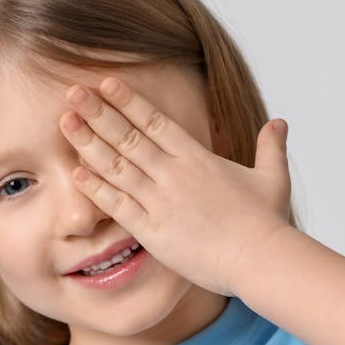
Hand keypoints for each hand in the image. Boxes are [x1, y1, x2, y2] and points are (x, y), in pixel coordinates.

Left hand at [59, 76, 291, 296]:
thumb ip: (271, 147)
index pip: (156, 121)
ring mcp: (160, 201)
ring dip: (88, 143)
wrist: (261, 260)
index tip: (106, 84)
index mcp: (198, 158)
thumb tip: (278, 122)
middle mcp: (174, 174)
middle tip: (72, 92)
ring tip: (65, 123)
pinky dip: (96, 189)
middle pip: (128, 136)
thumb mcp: (272, 178)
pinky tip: (76, 173)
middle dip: (98, 113)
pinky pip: (117, 206)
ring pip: (117, 166)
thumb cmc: (267, 223)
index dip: (128, 101)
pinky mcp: (152, 230)